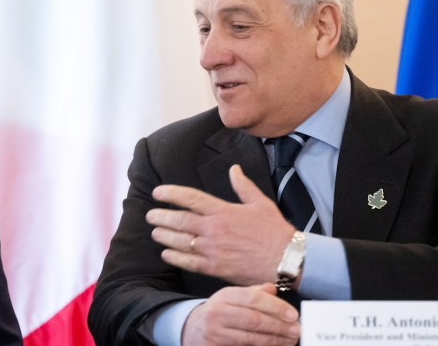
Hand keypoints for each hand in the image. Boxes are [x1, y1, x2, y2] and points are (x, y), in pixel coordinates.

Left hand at [146, 165, 294, 284]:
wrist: (287, 259)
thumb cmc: (274, 231)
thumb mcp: (260, 202)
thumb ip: (243, 185)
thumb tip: (234, 168)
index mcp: (223, 211)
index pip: (190, 198)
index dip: (171, 194)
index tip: (157, 192)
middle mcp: (214, 229)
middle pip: (179, 220)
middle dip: (161, 217)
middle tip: (150, 215)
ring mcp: (214, 250)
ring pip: (180, 241)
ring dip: (164, 236)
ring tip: (155, 232)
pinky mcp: (216, 268)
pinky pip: (189, 262)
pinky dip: (175, 257)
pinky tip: (166, 254)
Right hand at [182, 284, 299, 345]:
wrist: (192, 330)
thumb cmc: (220, 313)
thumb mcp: (233, 298)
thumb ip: (253, 293)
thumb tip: (273, 290)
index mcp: (224, 296)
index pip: (252, 298)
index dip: (275, 307)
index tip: (293, 315)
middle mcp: (216, 313)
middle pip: (252, 320)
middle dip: (278, 326)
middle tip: (297, 330)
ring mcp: (214, 333)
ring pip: (249, 338)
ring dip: (274, 340)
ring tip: (290, 340)